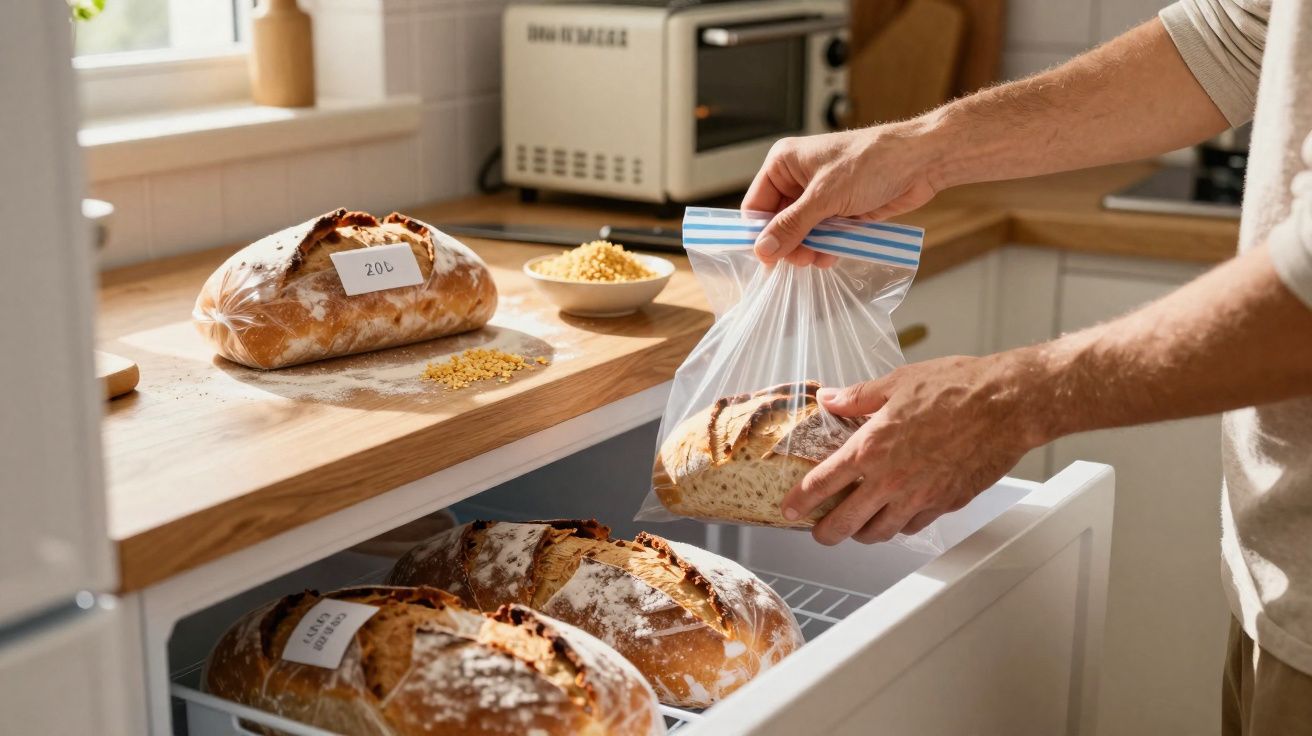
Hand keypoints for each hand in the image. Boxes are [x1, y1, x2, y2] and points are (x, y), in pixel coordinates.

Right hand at [742, 122, 944, 266]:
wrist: (920, 162)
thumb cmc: (872, 163)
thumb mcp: (825, 197)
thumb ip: (792, 225)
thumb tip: (763, 250)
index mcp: (784, 163)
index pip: (757, 205)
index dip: (760, 233)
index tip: (769, 260)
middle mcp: (798, 178)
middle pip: (778, 222)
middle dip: (788, 244)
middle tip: (801, 260)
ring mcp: (820, 195)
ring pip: (801, 232)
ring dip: (808, 248)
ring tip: (819, 258)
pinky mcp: (840, 209)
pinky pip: (823, 235)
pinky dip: (826, 247)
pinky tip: (832, 255)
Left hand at [781, 352, 1052, 545]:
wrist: (1006, 404)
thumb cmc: (956, 388)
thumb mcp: (896, 382)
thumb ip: (857, 397)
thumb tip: (830, 398)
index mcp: (871, 448)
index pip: (822, 484)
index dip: (799, 501)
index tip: (789, 509)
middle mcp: (891, 480)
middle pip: (845, 524)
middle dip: (825, 534)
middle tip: (819, 532)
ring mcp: (919, 497)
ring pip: (879, 533)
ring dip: (862, 534)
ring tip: (856, 527)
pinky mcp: (946, 503)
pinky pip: (913, 526)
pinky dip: (899, 525)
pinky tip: (897, 514)